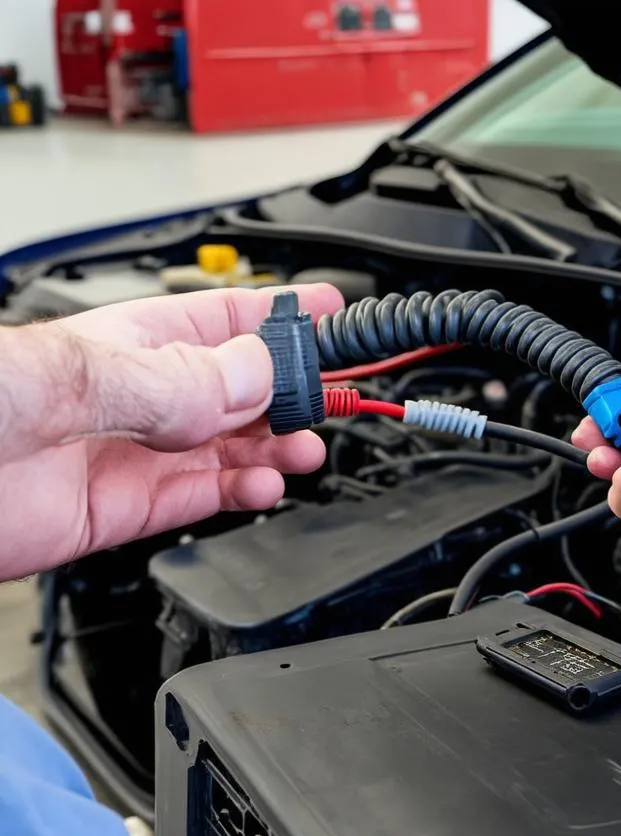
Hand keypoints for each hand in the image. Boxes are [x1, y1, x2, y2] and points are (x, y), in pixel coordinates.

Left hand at [0, 285, 341, 579]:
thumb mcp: (63, 376)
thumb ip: (164, 380)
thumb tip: (248, 376)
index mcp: (121, 344)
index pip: (219, 321)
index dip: (279, 316)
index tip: (332, 316)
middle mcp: (132, 397)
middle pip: (234, 387)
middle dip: (290, 389)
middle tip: (333, 398)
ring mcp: (129, 454)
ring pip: (226, 445)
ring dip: (276, 443)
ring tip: (309, 445)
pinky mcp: (122, 510)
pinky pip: (199, 497)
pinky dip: (242, 492)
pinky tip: (267, 485)